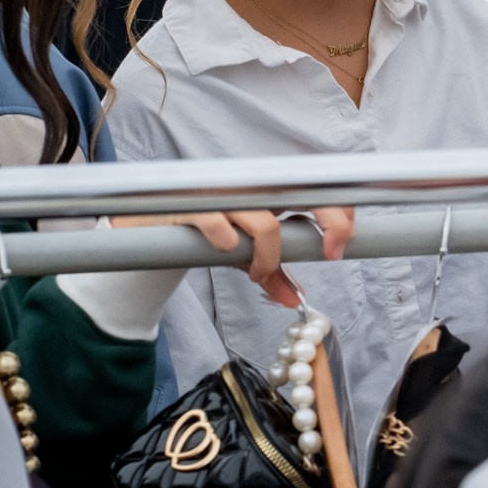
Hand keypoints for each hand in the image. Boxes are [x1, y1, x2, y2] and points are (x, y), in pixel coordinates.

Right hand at [113, 207, 354, 306]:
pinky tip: (222, 250)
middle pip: (304, 195)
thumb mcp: (241, 255)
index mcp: (266, 194)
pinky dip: (227, 244)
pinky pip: (221, 227)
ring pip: (265, 224)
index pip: (313, 191)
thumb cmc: (202, 234)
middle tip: (331, 252)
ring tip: (257, 271)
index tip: (343, 243)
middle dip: (329, 219)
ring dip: (268, 257)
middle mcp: (250, 189)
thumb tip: (295, 299)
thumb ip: (270, 274)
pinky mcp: (191, 206)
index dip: (338, 210)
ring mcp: (222, 195)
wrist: (145, 227)